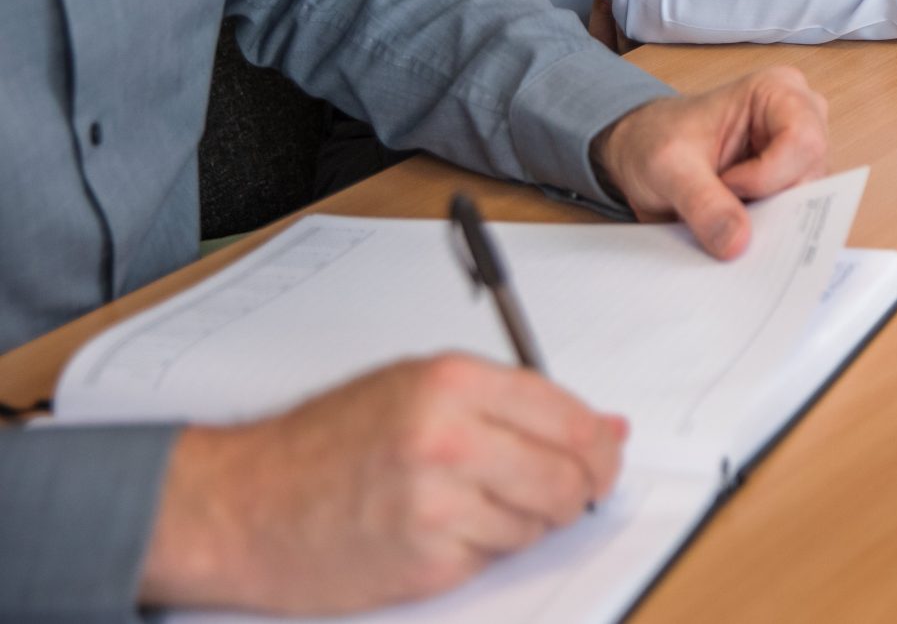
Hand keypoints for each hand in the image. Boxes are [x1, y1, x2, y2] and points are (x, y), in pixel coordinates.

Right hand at [140, 355, 624, 613]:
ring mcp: (437, 505)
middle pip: (567, 475)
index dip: (598, 443)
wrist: (241, 505)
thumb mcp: (418, 389)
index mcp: (452, 383)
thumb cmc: (326, 443)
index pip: (569, 416)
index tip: (605, 454)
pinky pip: (493, 558)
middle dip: (578, 489)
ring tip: (472, 503)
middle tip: (566, 492)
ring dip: (524, 521)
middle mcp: (448, 439)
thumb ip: (514, 403)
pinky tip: (444, 531)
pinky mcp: (425, 562)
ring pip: (536, 522)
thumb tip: (606, 429)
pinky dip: (483, 550)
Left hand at [592, 68, 830, 259]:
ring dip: (766, 220)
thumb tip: (737, 243)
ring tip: (724, 217)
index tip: (724, 184)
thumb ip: (702, 202)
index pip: (803, 141)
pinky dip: (765, 231)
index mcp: (777, 89)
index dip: (767, 176)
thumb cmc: (656, 139)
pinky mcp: (791, 185)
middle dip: (770, 204)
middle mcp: (801, 117)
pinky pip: (795, 218)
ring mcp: (799, 154)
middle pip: (811, 174)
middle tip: (724, 213)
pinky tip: (734, 228)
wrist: (639, 154)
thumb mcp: (668, 167)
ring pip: (807, 202)